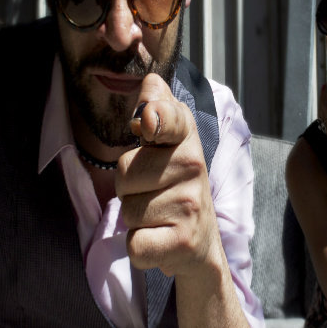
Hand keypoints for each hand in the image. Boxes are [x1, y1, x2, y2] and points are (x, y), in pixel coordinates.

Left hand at [116, 73, 220, 276]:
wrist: (201, 242)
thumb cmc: (175, 187)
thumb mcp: (170, 147)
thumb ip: (157, 112)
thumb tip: (149, 80)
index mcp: (186, 139)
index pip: (172, 119)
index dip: (158, 117)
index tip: (149, 122)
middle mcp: (195, 167)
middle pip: (125, 171)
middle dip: (128, 188)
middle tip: (152, 193)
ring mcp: (191, 206)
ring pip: (127, 209)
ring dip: (134, 218)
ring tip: (157, 216)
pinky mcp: (182, 241)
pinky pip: (134, 243)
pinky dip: (139, 246)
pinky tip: (159, 239)